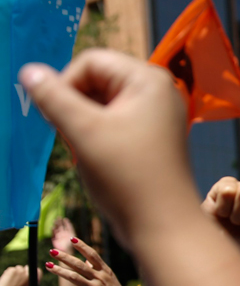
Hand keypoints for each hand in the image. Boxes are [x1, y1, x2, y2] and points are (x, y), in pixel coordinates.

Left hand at [0, 266, 33, 285]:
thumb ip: (31, 282)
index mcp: (35, 279)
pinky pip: (11, 269)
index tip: (28, 274)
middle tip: (18, 279)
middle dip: (23, 271)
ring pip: (18, 268)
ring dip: (16, 272)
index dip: (33, 272)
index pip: (38, 271)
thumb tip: (31, 276)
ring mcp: (20, 270)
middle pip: (27, 268)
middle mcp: (29, 273)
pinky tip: (7, 280)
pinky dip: (9, 273)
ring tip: (12, 281)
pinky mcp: (12, 269)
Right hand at [18, 50, 194, 245]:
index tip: (58, 118)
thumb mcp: (83, 131)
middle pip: (98, 80)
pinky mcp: (155, 136)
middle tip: (74, 138)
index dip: (65, 85)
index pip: (91, 61)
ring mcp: (159, 114)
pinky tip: (99, 159)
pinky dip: (99, 136)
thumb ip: (53, 97)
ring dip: (85, 123)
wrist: (164, 224)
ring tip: (88, 151)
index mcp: (148, 79)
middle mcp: (159, 91)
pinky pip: (116, 122)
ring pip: (104, 104)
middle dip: (76, 107)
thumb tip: (29, 70)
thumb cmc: (127, 175)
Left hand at [45, 238, 133, 285]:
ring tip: (48, 265)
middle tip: (52, 251)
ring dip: (59, 271)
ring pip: (73, 277)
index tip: (72, 239)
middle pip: (79, 264)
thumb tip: (87, 260)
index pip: (92, 255)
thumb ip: (98, 269)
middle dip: (65, 257)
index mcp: (105, 271)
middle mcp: (99, 278)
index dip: (82, 246)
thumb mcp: (110, 279)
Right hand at [51, 218, 76, 254]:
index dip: (67, 223)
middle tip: (58, 217)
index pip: (69, 227)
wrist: (66, 254)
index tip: (65, 219)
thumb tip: (72, 238)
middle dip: (60, 222)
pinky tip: (52, 228)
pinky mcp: (55, 241)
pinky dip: (53, 231)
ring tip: (55, 221)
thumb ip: (73, 239)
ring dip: (56, 225)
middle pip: (62, 227)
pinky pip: (53, 234)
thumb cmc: (71, 249)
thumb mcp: (73, 242)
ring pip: (57, 230)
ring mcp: (59, 238)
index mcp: (70, 235)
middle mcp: (64, 236)